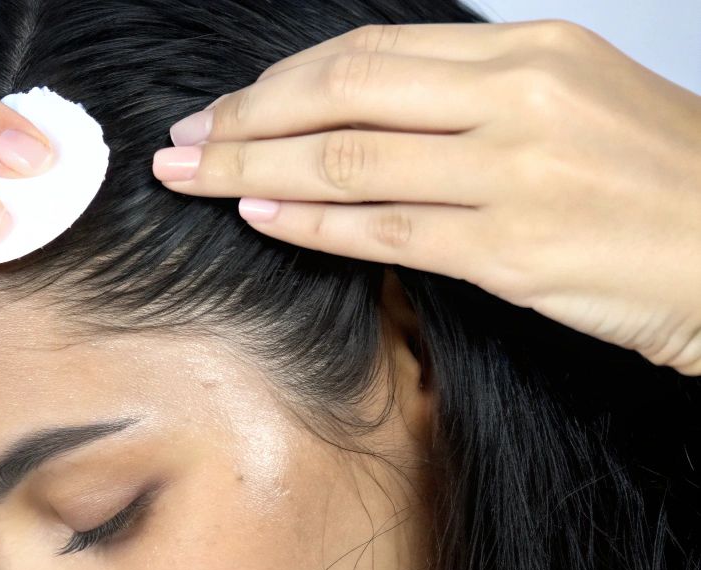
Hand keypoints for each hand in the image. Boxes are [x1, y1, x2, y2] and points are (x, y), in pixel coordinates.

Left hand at [151, 20, 700, 374]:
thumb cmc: (655, 181)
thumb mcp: (571, 99)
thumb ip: (471, 94)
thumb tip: (357, 106)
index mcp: (529, 50)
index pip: (369, 52)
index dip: (279, 80)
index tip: (225, 105)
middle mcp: (517, 100)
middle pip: (340, 93)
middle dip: (244, 118)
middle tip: (184, 141)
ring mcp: (513, 175)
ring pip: (346, 161)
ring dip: (250, 170)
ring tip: (192, 178)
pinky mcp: (510, 251)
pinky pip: (381, 232)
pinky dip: (307, 223)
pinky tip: (259, 216)